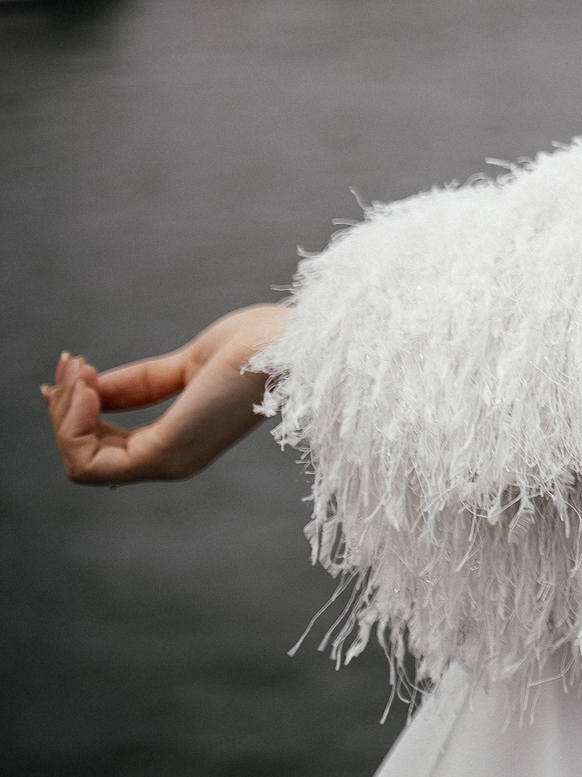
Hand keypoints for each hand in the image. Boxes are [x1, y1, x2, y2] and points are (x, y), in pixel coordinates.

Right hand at [41, 304, 290, 485]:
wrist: (294, 340)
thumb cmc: (259, 345)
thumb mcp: (183, 364)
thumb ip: (137, 383)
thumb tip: (86, 386)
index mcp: (180, 439)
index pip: (106, 445)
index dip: (78, 412)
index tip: (73, 369)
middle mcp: (172, 458)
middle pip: (87, 454)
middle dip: (66, 409)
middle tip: (72, 365)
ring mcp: (168, 461)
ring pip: (81, 461)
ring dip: (66, 414)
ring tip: (79, 371)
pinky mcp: (164, 454)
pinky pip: (89, 462)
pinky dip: (75, 423)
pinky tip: (86, 386)